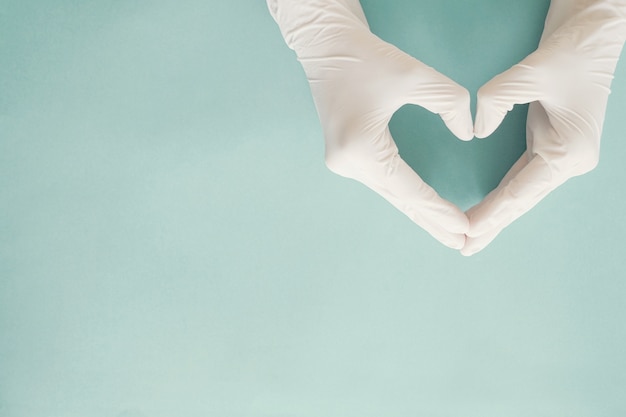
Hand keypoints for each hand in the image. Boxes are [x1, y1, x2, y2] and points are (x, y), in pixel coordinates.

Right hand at [268, 0, 473, 248]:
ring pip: (390, 195)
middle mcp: (348, 164)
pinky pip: (382, 183)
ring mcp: (344, 164)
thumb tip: (467, 134)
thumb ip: (450, 104)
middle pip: (399, 200)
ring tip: (447, 233)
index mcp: (361, 149)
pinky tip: (422, 209)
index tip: (465, 227)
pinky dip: (405, 197)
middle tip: (461, 244)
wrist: (327, 48)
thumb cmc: (367, 58)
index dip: (438, 209)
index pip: (409, 189)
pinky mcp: (346, 157)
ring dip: (419, 213)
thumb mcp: (415, 75)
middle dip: (431, 222)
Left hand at [463, 0, 625, 255]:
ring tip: (469, 237)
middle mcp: (567, 161)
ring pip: (520, 193)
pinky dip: (502, 195)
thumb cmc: (573, 51)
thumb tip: (477, 129)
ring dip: (495, 215)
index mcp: (569, 152)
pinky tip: (487, 209)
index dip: (492, 213)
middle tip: (462, 247)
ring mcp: (559, 155)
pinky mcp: (549, 145)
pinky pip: (520, 178)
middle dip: (491, 224)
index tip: (467, 232)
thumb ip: (498, 99)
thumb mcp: (533, 71)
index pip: (521, 191)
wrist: (594, 33)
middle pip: (521, 200)